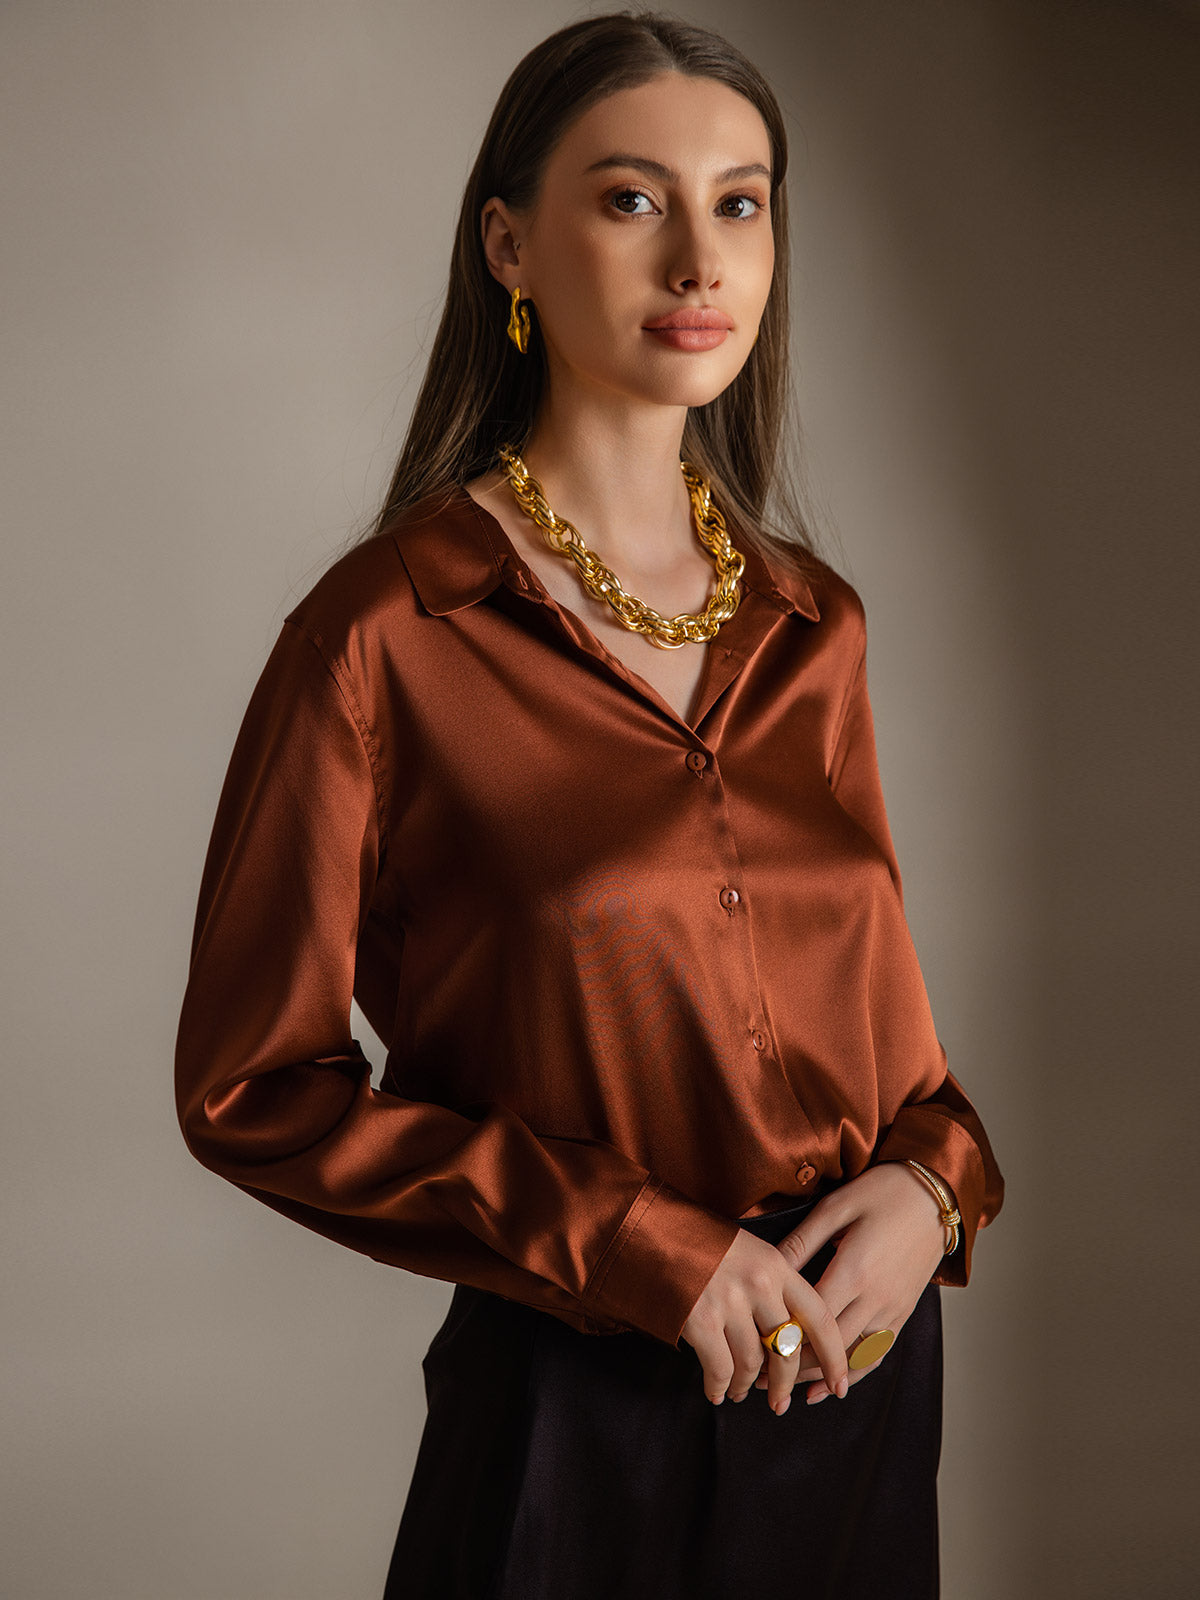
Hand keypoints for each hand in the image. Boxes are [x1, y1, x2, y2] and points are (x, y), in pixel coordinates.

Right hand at [680, 1227, 848, 1415]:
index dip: (835, 1356)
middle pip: (787, 1349)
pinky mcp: (699, 1318)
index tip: (839, 1383)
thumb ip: (770, 1286)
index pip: (819, 1317)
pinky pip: (720, 1368)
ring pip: (752, 1363)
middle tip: (780, 1403)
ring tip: (738, 1392)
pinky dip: (719, 1386)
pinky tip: (716, 1390)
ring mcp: (728, 1301)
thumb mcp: (745, 1251)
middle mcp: (758, 1283)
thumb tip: (785, 1337)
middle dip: (784, 1384)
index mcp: (776, 1263)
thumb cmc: (696, 1240)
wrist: (646, 1227)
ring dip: (746, 1386)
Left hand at [755, 1162, 947, 1403]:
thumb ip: (802, 1242)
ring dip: (818, 1375)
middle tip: (758, 1376)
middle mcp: (876, 1298)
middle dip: (792, 1365)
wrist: (934, 1195)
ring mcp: (893, 1310)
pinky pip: (877, 1354)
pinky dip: (853, 1374)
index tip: (752, 1348)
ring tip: (784, 1386)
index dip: (782, 1337)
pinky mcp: (904, 1313)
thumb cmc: (882, 1192)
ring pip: (853, 1358)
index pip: (811, 1319)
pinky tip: (829, 1388)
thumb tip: (770, 1268)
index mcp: (854, 1271)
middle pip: (829, 1347)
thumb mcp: (836, 1207)